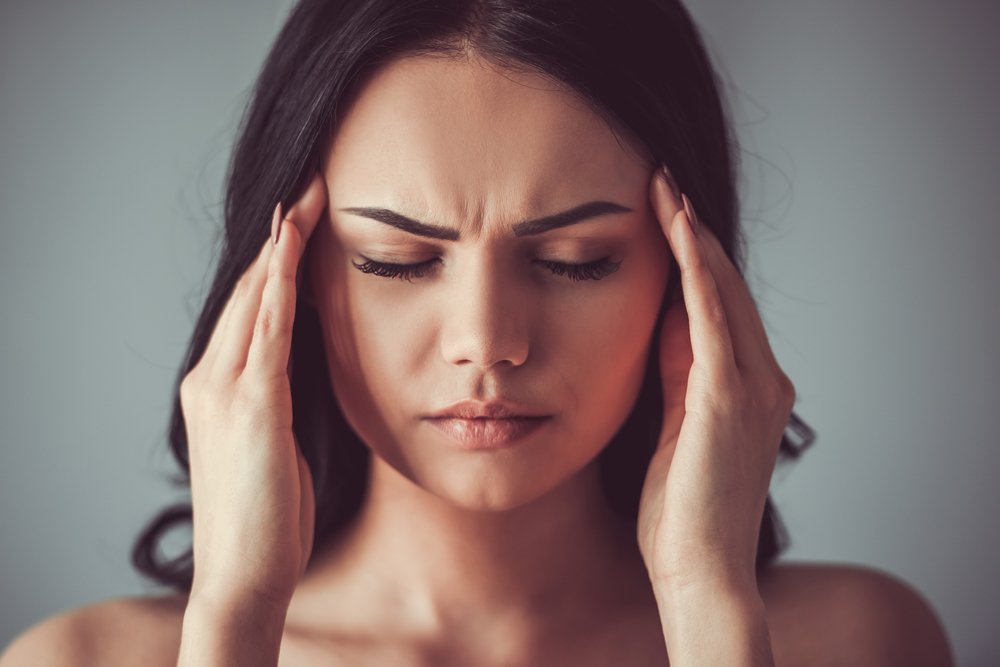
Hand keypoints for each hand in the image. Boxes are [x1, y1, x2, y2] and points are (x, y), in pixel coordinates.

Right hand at [179, 173, 327, 608]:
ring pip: (255, 297)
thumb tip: (301, 367)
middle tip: (309, 186)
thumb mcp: (273, 445)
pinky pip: (268, 329)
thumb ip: (278, 400)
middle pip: (249, 288)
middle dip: (279, 235)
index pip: (249, 307)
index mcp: (215, 387)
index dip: (273, 258)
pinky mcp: (250, 405)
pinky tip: (293, 247)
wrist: (244, 572)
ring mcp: (225, 389)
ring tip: (307, 196)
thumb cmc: (267, 515)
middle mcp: (210, 377)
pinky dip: (280, 284)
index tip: (300, 217)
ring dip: (282, 243)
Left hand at [637, 168, 793, 590]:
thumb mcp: (672, 430)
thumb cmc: (679, 513)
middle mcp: (761, 380)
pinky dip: (696, 270)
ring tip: (664, 188)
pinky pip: (711, 317)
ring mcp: (752, 386)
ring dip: (693, 237)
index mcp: (744, 390)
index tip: (661, 217)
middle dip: (692, 234)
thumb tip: (658, 328)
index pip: (716, 308)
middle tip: (661, 182)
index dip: (691, 259)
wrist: (699, 570)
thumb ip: (674, 377)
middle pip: (723, 288)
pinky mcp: (728, 396)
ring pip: (721, 291)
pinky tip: (678, 228)